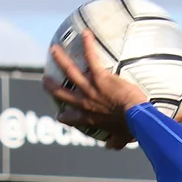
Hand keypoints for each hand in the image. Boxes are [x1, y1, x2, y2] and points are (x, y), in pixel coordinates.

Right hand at [44, 30, 148, 148]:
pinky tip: (86, 33)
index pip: (71, 119)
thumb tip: (112, 147)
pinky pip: (91, 58)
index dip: (64, 117)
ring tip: (54, 50)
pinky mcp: (99, 77)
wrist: (136, 118)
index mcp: (89, 118)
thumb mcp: (121, 138)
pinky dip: (88, 45)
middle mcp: (85, 103)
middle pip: (61, 94)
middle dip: (51, 87)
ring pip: (70, 72)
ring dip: (61, 60)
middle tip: (45, 80)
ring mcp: (90, 89)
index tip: (59, 115)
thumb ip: (115, 142)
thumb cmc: (131, 129)